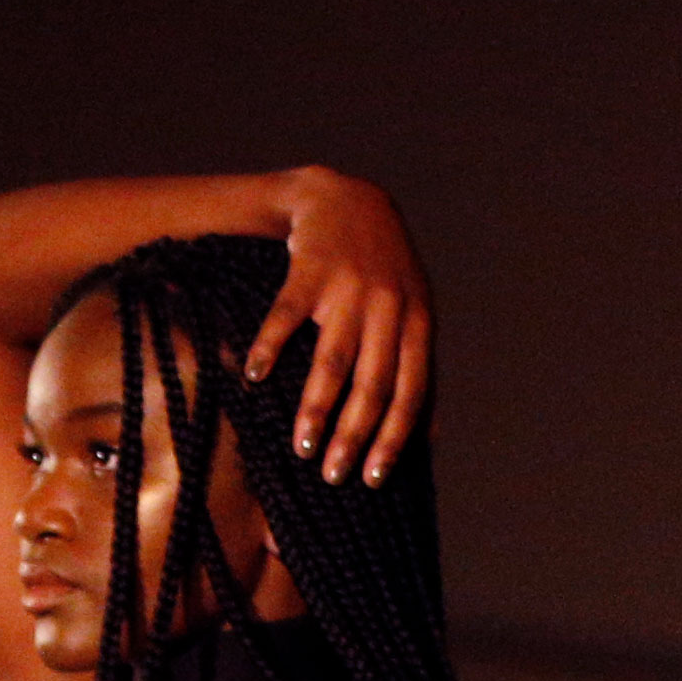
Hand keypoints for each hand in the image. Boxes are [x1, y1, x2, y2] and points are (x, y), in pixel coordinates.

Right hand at [248, 168, 431, 484]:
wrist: (347, 199)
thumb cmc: (382, 271)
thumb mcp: (412, 313)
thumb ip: (416, 370)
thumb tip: (429, 442)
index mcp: (417, 324)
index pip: (410, 392)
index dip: (392, 438)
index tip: (372, 480)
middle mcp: (388, 308)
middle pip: (372, 384)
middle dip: (352, 435)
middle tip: (332, 476)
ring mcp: (349, 288)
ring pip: (332, 360)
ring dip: (315, 408)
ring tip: (301, 446)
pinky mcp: (309, 270)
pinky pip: (286, 317)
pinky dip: (268, 348)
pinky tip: (252, 377)